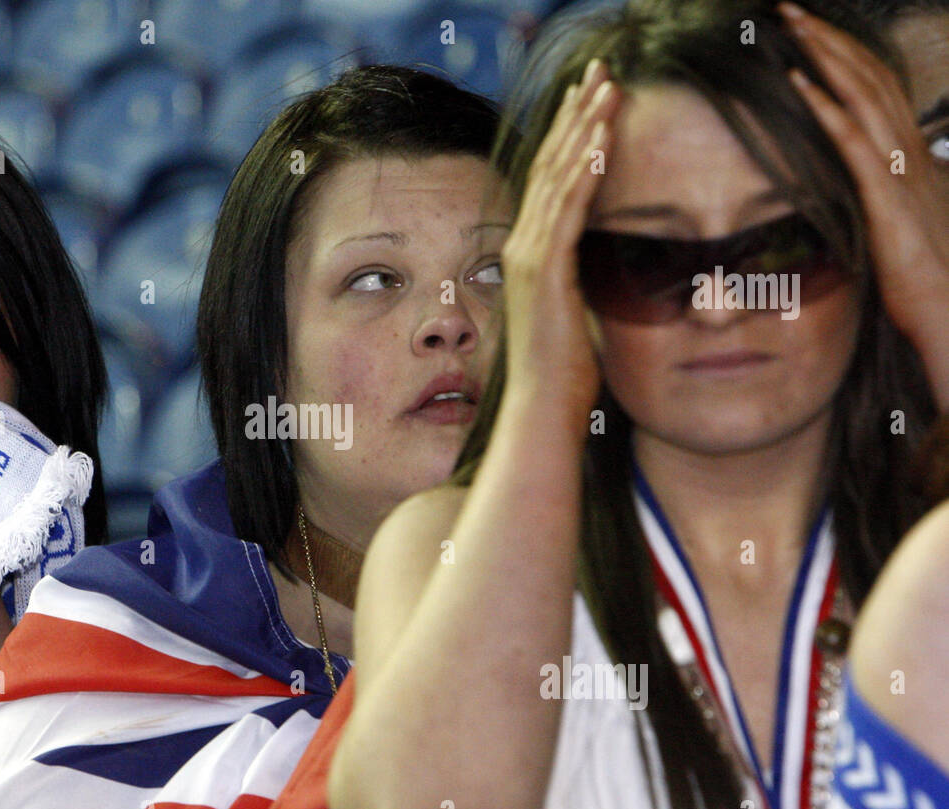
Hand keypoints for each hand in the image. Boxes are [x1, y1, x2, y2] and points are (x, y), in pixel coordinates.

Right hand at [501, 57, 620, 418]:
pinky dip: (585, 169)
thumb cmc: (564, 376)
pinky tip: (602, 136)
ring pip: (559, 178)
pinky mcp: (544, 270)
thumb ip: (586, 283)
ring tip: (608, 87)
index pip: (551, 183)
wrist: (542, 409)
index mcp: (532, 256)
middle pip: (551, 167)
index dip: (571, 138)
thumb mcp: (580, 315)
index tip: (592, 101)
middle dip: (576, 115)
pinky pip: (568, 208)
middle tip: (599, 72)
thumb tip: (612, 269)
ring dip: (585, 129)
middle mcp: (523, 248)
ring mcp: (529, 257)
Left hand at [781, 2, 948, 405]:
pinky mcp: (887, 196)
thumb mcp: (903, 228)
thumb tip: (869, 193)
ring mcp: (901, 171)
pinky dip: (828, 108)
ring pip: (863, 96)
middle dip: (830, 39)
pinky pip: (855, 141)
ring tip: (793, 24)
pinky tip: (801, 85)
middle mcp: (910, 154)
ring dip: (826, 55)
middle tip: (792, 10)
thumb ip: (887, 200)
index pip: (880, 91)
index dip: (848, 58)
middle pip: (871, 78)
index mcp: (912, 159)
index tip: (814, 33)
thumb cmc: (926, 282)